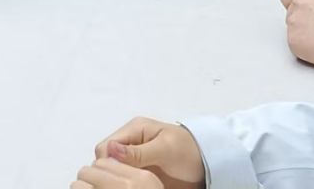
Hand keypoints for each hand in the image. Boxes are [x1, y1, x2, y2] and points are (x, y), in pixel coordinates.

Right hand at [77, 118, 204, 188]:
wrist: (208, 164)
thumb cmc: (189, 152)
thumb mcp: (165, 149)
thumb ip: (139, 151)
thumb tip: (111, 149)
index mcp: (134, 130)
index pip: (106, 146)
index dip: (108, 163)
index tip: (121, 177)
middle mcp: (130, 143)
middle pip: (106, 159)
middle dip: (112, 173)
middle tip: (127, 185)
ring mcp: (134, 158)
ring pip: (113, 170)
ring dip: (119, 180)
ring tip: (133, 186)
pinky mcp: (140, 171)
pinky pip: (124, 179)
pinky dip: (126, 184)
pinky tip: (135, 188)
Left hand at [280, 0, 313, 68]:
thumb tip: (311, 5)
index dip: (294, 1)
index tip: (298, 8)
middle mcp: (298, 3)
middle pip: (290, 10)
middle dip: (299, 17)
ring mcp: (293, 21)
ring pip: (292, 26)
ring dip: (301, 30)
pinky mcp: (292, 39)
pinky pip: (293, 41)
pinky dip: (302, 44)